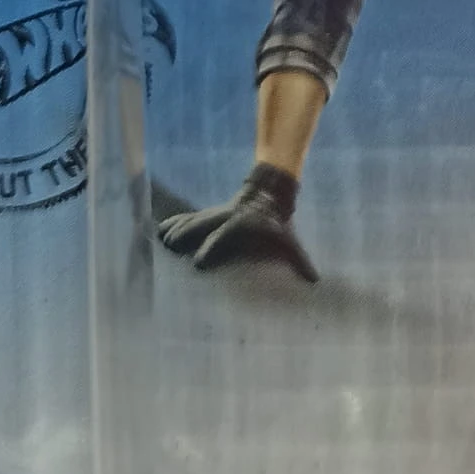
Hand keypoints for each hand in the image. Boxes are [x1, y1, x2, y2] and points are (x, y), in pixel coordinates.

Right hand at [157, 173, 318, 281]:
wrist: (269, 194)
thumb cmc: (278, 224)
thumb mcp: (289, 240)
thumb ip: (300, 259)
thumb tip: (315, 280)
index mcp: (242, 225)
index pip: (224, 236)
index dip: (211, 247)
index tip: (198, 264)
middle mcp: (225, 217)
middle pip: (203, 224)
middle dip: (187, 234)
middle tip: (170, 246)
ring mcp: (216, 214)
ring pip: (194, 219)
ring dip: (178, 228)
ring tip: (161, 239)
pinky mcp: (209, 214)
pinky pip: (189, 217)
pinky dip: (176, 222)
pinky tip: (160, 229)